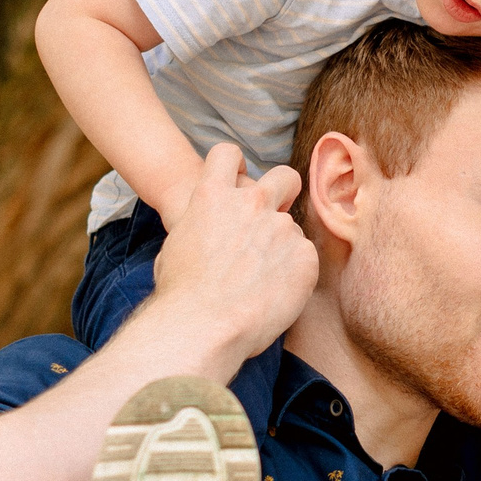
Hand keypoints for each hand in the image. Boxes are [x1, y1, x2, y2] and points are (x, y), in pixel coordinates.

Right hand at [146, 145, 316, 365]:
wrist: (203, 326)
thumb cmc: (180, 293)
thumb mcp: (176, 245)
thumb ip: (201, 224)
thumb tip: (208, 230)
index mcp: (213, 195)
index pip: (227, 155)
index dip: (234, 167)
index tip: (237, 183)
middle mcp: (252, 203)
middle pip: (284, 176)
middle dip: (283, 192)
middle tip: (273, 220)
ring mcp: (281, 228)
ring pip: (292, 227)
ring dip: (282, 247)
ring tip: (261, 281)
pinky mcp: (304, 256)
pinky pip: (304, 257)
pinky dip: (294, 273)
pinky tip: (274, 295)